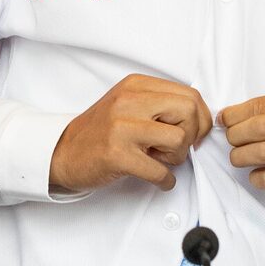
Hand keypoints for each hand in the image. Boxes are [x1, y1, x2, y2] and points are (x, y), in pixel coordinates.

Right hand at [51, 73, 213, 191]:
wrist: (63, 152)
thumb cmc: (101, 132)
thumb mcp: (129, 104)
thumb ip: (160, 104)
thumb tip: (201, 118)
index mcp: (135, 85)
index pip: (190, 94)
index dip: (201, 118)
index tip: (194, 133)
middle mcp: (129, 101)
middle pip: (189, 111)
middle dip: (193, 135)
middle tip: (176, 147)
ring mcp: (122, 127)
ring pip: (179, 139)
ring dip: (177, 158)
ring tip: (160, 159)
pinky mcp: (117, 155)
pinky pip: (160, 170)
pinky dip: (165, 180)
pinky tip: (158, 178)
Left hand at [219, 87, 264, 198]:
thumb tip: (236, 115)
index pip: (260, 105)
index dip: (235, 114)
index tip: (224, 120)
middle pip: (258, 128)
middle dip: (235, 136)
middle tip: (231, 141)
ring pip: (263, 153)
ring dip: (241, 157)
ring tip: (237, 158)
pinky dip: (258, 178)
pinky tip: (256, 175)